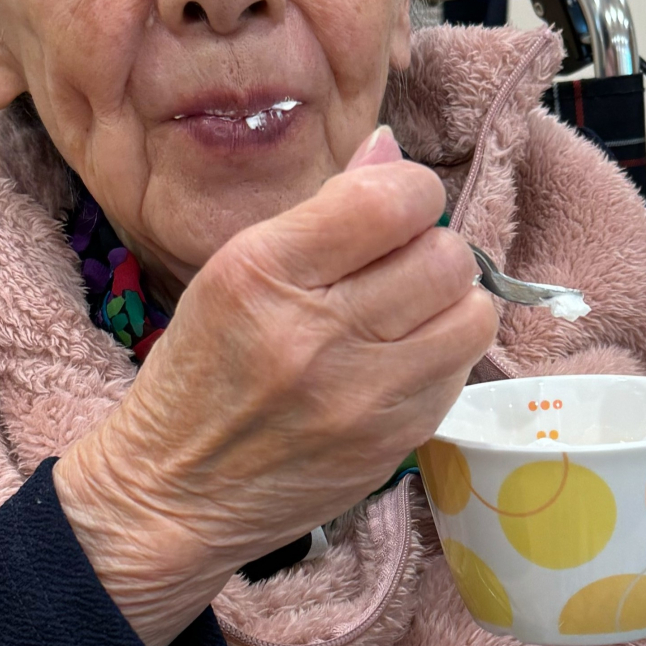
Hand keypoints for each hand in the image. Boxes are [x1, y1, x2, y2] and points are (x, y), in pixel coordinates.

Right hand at [53, 126, 496, 645]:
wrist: (172, 493)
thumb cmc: (199, 372)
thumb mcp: (231, 272)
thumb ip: (320, 211)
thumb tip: (393, 152)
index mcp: (264, 271)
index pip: (391, 201)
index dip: (411, 191)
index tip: (394, 207)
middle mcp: (317, 332)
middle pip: (446, 255)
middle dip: (431, 247)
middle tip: (398, 265)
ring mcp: (364, 395)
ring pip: (473, 313)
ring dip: (452, 302)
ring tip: (410, 311)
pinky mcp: (395, 441)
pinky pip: (461, 371)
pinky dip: (442, 355)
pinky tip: (401, 359)